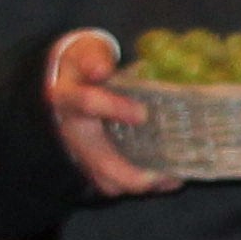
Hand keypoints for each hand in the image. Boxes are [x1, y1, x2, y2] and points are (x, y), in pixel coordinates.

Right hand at [43, 29, 179, 199]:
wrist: (68, 85)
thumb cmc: (82, 68)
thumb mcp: (84, 54)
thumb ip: (93, 58)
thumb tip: (101, 68)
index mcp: (68, 99)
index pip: (87, 104)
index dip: (114, 108)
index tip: (142, 114)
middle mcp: (73, 133)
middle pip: (101, 162)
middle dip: (133, 173)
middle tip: (165, 172)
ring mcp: (83, 154)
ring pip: (109, 182)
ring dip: (142, 184)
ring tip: (173, 178)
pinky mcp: (95, 167)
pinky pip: (118, 185)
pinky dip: (146, 185)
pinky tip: (171, 180)